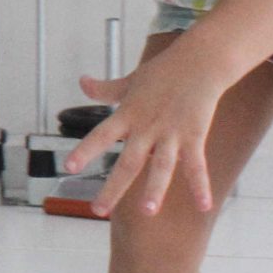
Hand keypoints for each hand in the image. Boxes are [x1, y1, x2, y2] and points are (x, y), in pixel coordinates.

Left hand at [63, 54, 225, 216]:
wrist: (199, 60)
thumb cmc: (163, 72)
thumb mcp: (129, 81)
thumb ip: (106, 90)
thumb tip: (82, 82)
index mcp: (127, 115)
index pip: (100, 135)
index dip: (85, 151)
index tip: (69, 168)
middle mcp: (146, 127)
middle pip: (127, 162)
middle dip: (113, 188)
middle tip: (98, 211)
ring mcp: (170, 133)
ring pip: (161, 166)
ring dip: (154, 190)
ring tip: (147, 212)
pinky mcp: (194, 135)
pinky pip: (196, 165)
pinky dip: (200, 185)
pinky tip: (204, 206)